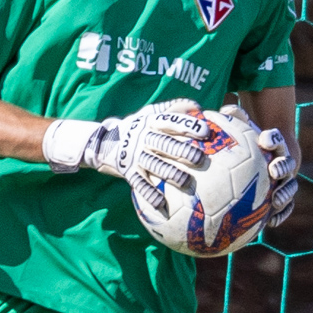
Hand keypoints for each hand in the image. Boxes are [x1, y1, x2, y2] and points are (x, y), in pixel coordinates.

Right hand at [42, 100, 208, 212]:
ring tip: (187, 183)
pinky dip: (150, 195)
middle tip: (201, 159)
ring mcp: (135, 156)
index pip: (171, 121)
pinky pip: (140, 184)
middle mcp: (144, 138)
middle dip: (183, 151)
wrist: (105, 142)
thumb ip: (173, 109)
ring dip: (170, 174)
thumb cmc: (139, 126)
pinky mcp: (128, 172)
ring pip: (155, 165)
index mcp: (151, 122)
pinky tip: (162, 206)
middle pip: (165, 144)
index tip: (207, 133)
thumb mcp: (150, 113)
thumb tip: (198, 106)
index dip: (188, 126)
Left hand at [221, 101, 298, 226]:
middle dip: (283, 167)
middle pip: (287, 164)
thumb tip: (224, 109)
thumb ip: (235, 121)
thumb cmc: (248, 145)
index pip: (276, 139)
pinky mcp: (284, 198)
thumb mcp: (241, 132)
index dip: (273, 139)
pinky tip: (272, 223)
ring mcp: (286, 182)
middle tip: (274, 171)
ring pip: (289, 188)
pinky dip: (281, 215)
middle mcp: (283, 163)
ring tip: (276, 200)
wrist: (266, 160)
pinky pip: (286, 208)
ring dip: (285, 194)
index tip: (265, 140)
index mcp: (274, 146)